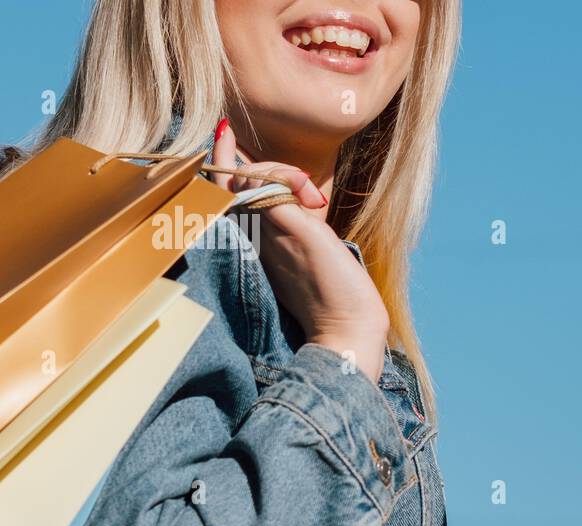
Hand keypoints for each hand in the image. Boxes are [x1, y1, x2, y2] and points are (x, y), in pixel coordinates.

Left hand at [210, 122, 389, 382]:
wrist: (349, 334)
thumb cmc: (333, 290)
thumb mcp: (307, 239)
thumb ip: (278, 204)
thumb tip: (250, 177)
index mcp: (262, 231)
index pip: (234, 184)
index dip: (227, 155)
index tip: (225, 127)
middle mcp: (263, 237)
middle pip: (244, 187)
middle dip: (256, 163)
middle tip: (270, 158)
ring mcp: (276, 248)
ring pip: (261, 199)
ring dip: (277, 181)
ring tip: (311, 192)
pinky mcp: (294, 259)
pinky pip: (278, 217)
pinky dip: (288, 199)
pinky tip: (306, 200)